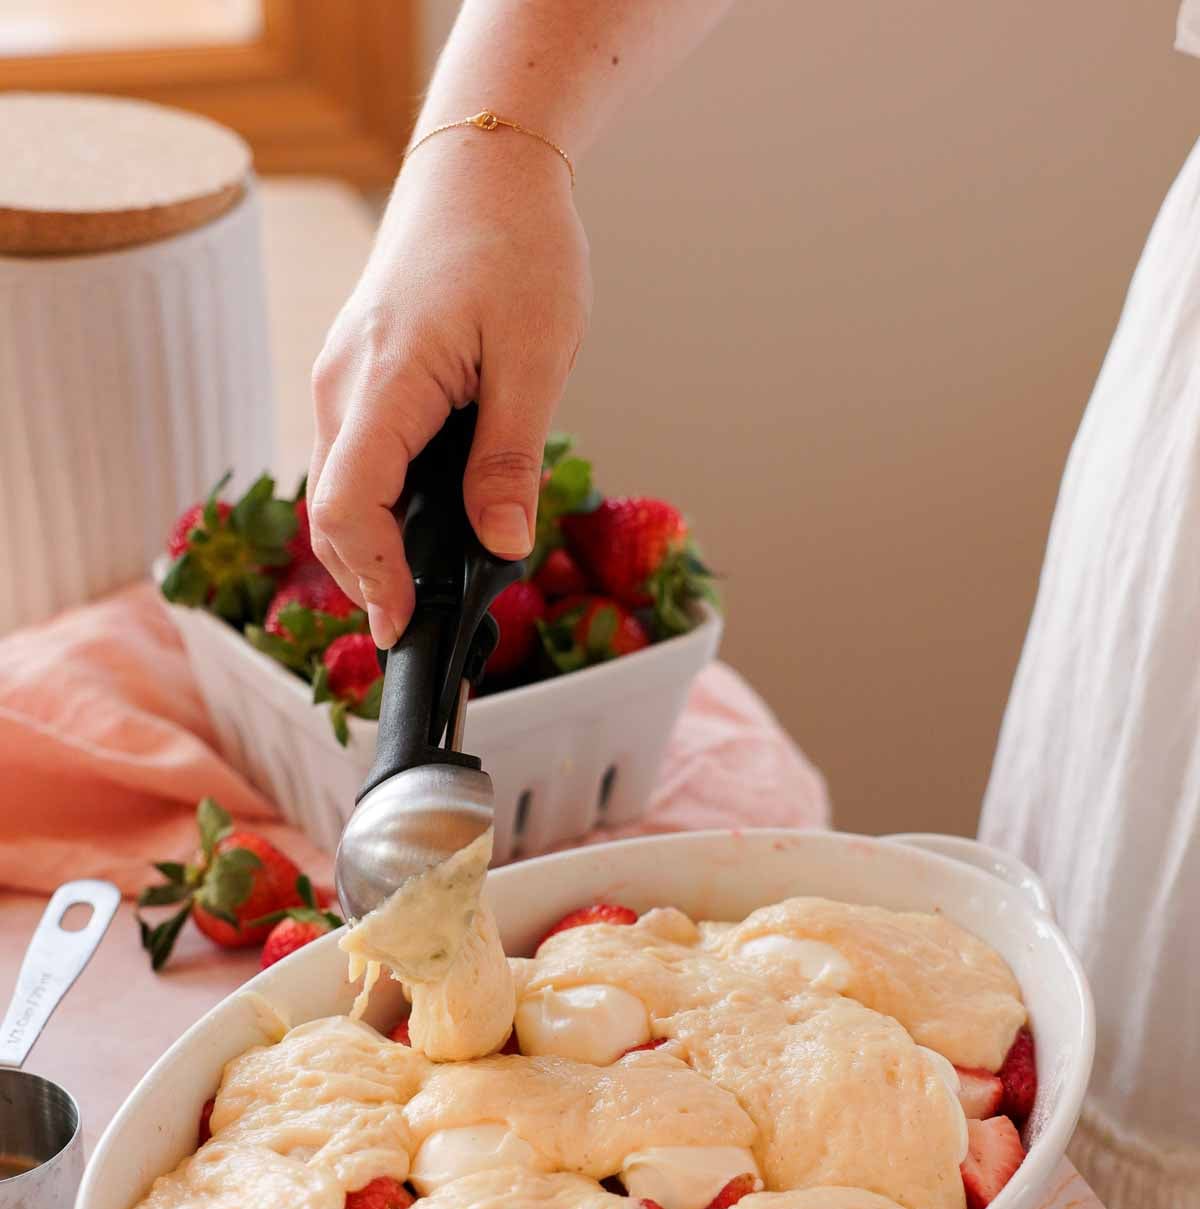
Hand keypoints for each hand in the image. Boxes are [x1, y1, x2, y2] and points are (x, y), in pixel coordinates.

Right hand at [308, 137, 590, 646]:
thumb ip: (510, 458)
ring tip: (423, 595)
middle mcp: (344, 386)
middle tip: (420, 632)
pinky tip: (420, 533)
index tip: (405, 628)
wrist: (484, 166)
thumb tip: (499, 543)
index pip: (346, 506)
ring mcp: (343, 382)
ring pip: (338, 491)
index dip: (373, 578)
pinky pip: (353, 462)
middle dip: (369, 580)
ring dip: (371, 549)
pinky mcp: (359, 379)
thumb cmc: (517, 245)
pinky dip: (376, 510)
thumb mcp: (536, 357)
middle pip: (330, 513)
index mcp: (386, 381)